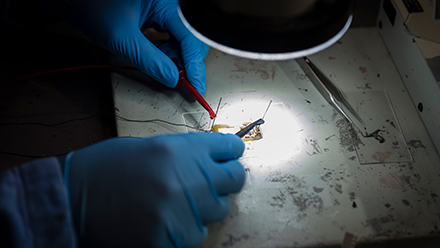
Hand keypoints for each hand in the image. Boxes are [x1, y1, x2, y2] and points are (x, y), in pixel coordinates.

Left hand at [44, 0, 208, 94]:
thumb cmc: (90, 6)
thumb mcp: (121, 38)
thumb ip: (149, 60)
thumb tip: (172, 78)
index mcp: (165, 1)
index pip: (191, 37)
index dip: (194, 65)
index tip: (195, 86)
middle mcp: (167, 3)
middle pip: (191, 37)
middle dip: (186, 61)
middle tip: (180, 81)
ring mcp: (162, 8)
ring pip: (182, 38)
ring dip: (177, 58)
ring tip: (165, 70)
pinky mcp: (155, 14)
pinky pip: (171, 35)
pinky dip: (168, 51)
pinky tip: (161, 59)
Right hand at [63, 133, 244, 246]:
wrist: (73, 197)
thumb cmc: (109, 167)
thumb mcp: (150, 147)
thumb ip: (187, 153)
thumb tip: (214, 159)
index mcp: (183, 149)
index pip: (231, 147)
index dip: (230, 151)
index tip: (229, 155)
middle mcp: (190, 179)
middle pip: (234, 179)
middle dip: (224, 179)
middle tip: (207, 181)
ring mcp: (183, 212)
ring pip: (218, 210)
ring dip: (204, 206)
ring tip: (176, 201)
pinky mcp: (173, 239)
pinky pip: (197, 233)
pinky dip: (186, 227)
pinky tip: (163, 219)